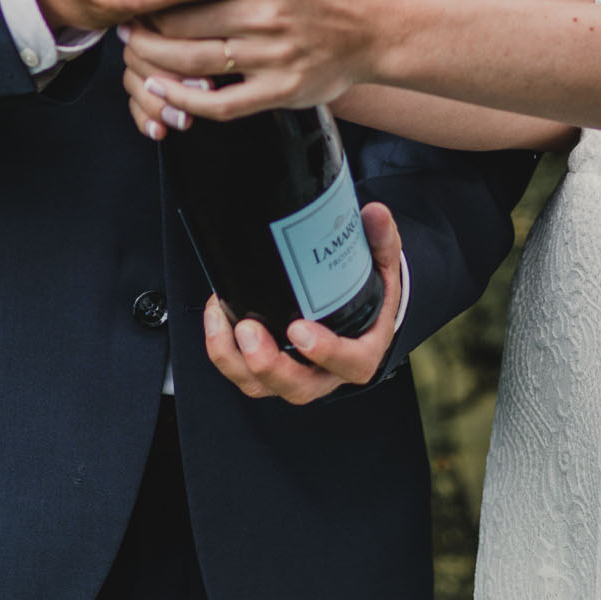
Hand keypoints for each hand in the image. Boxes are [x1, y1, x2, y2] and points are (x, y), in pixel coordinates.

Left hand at [120, 0, 382, 118]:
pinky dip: (183, 100)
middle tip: (125, 22)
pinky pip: (219, 103)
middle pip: (181, 21)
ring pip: (192, 62)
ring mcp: (273, 55)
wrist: (372, 29)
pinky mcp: (279, 90)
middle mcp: (267, 11)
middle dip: (145, 24)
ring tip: (134, 53)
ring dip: (152, 62)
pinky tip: (162, 91)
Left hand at [202, 203, 403, 404]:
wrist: (359, 312)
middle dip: (269, 364)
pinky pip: (241, 372)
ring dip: (235, 359)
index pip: (350, 363)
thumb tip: (375, 213)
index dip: (326, 352)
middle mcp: (326, 373)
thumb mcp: (383, 268)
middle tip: (249, 330)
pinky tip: (217, 314)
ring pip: (261, 385)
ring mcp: (294, 375)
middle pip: (298, 386)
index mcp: (361, 353)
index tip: (300, 331)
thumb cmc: (371, 295)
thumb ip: (381, 241)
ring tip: (222, 320)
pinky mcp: (268, 369)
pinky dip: (223, 349)